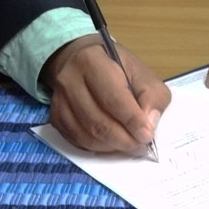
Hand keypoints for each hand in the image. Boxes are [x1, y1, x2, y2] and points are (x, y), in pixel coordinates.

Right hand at [41, 34, 170, 153]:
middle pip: (97, 120)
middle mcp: (70, 80)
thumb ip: (152, 96)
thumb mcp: (142, 72)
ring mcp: (59, 101)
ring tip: (129, 145)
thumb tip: (149, 124)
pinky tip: (112, 143)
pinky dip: (98, 147)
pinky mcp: (56, 118)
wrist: (83, 61)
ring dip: (111, 146)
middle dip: (122, 139)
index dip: (131, 119)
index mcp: (93, 61)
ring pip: (86, 134)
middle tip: (140, 145)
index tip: (147, 135)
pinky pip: (77, 140)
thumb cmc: (117, 67)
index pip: (113, 97)